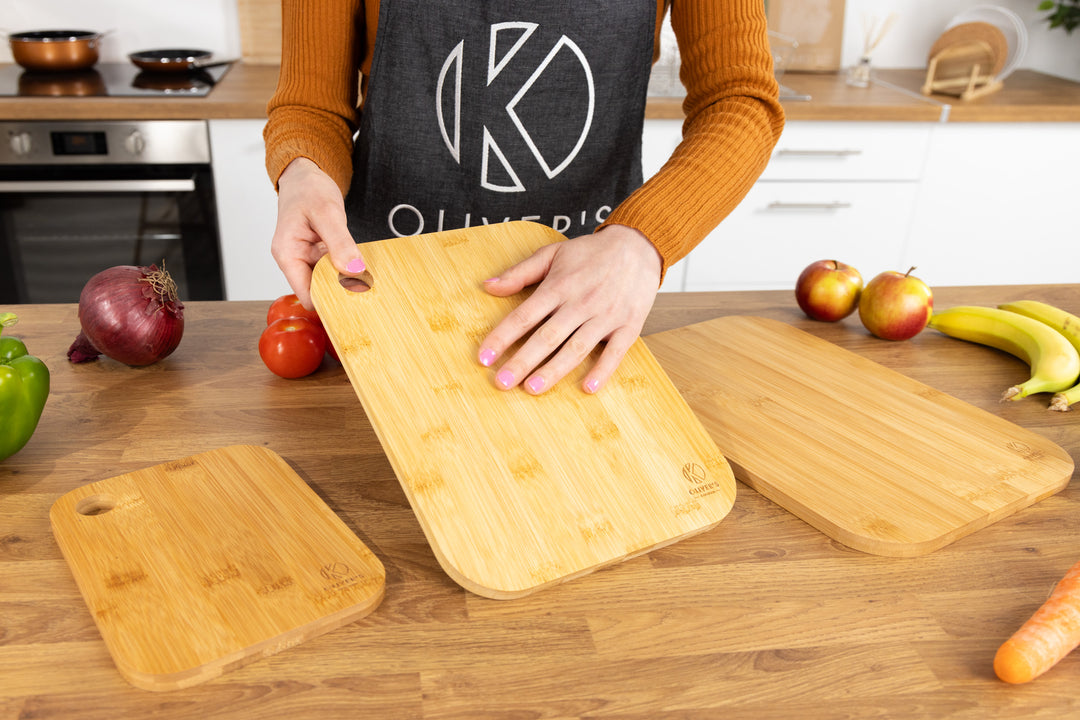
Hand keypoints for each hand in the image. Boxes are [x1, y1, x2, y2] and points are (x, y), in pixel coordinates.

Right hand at [270, 158, 365, 309]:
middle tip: (368, 290)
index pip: (307, 295)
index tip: (355, 298)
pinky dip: (347, 269)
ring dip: (346, 281)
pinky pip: (334, 269)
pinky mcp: (318, 255)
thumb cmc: (308, 189)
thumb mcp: (326, 212)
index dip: (330, 300)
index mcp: (288, 254)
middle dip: (341, 292)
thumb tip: (354, 270)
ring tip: (367, 279)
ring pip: (328, 282)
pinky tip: (361, 267)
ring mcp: (307, 259)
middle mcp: (295, 261)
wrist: (304, 176)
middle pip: (319, 291)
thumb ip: (340, 242)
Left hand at [478, 224, 661, 394]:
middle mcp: (580, 303)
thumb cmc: (591, 253)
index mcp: (559, 286)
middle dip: (522, 361)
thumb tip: (488, 287)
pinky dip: (603, 369)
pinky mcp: (629, 325)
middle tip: (502, 382)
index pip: (524, 316)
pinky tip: (588, 387)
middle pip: (547, 336)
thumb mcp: (552, 253)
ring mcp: (606, 316)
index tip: (483, 357)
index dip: (502, 337)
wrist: (638, 246)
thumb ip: (520, 272)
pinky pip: (616, 351)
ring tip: (532, 388)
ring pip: (576, 347)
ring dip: (554, 369)